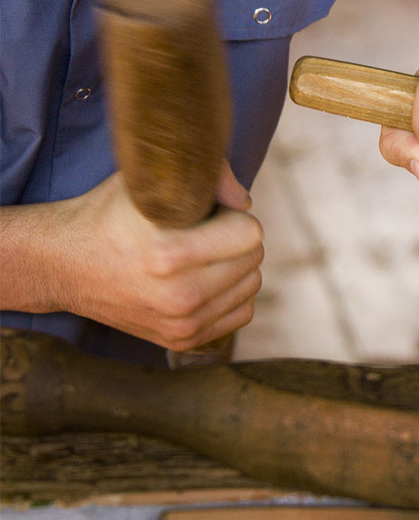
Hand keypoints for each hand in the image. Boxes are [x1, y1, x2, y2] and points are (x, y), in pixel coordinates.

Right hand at [1, 164, 263, 350]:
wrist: (63, 266)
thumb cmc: (110, 215)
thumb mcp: (149, 183)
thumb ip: (209, 178)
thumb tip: (246, 202)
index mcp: (169, 255)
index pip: (250, 234)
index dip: (234, 216)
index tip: (211, 214)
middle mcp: (179, 296)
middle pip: (253, 258)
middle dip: (235, 239)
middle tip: (203, 233)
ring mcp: (182, 324)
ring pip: (251, 285)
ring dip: (235, 266)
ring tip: (200, 255)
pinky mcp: (183, 341)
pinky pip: (242, 312)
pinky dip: (230, 294)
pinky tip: (202, 279)